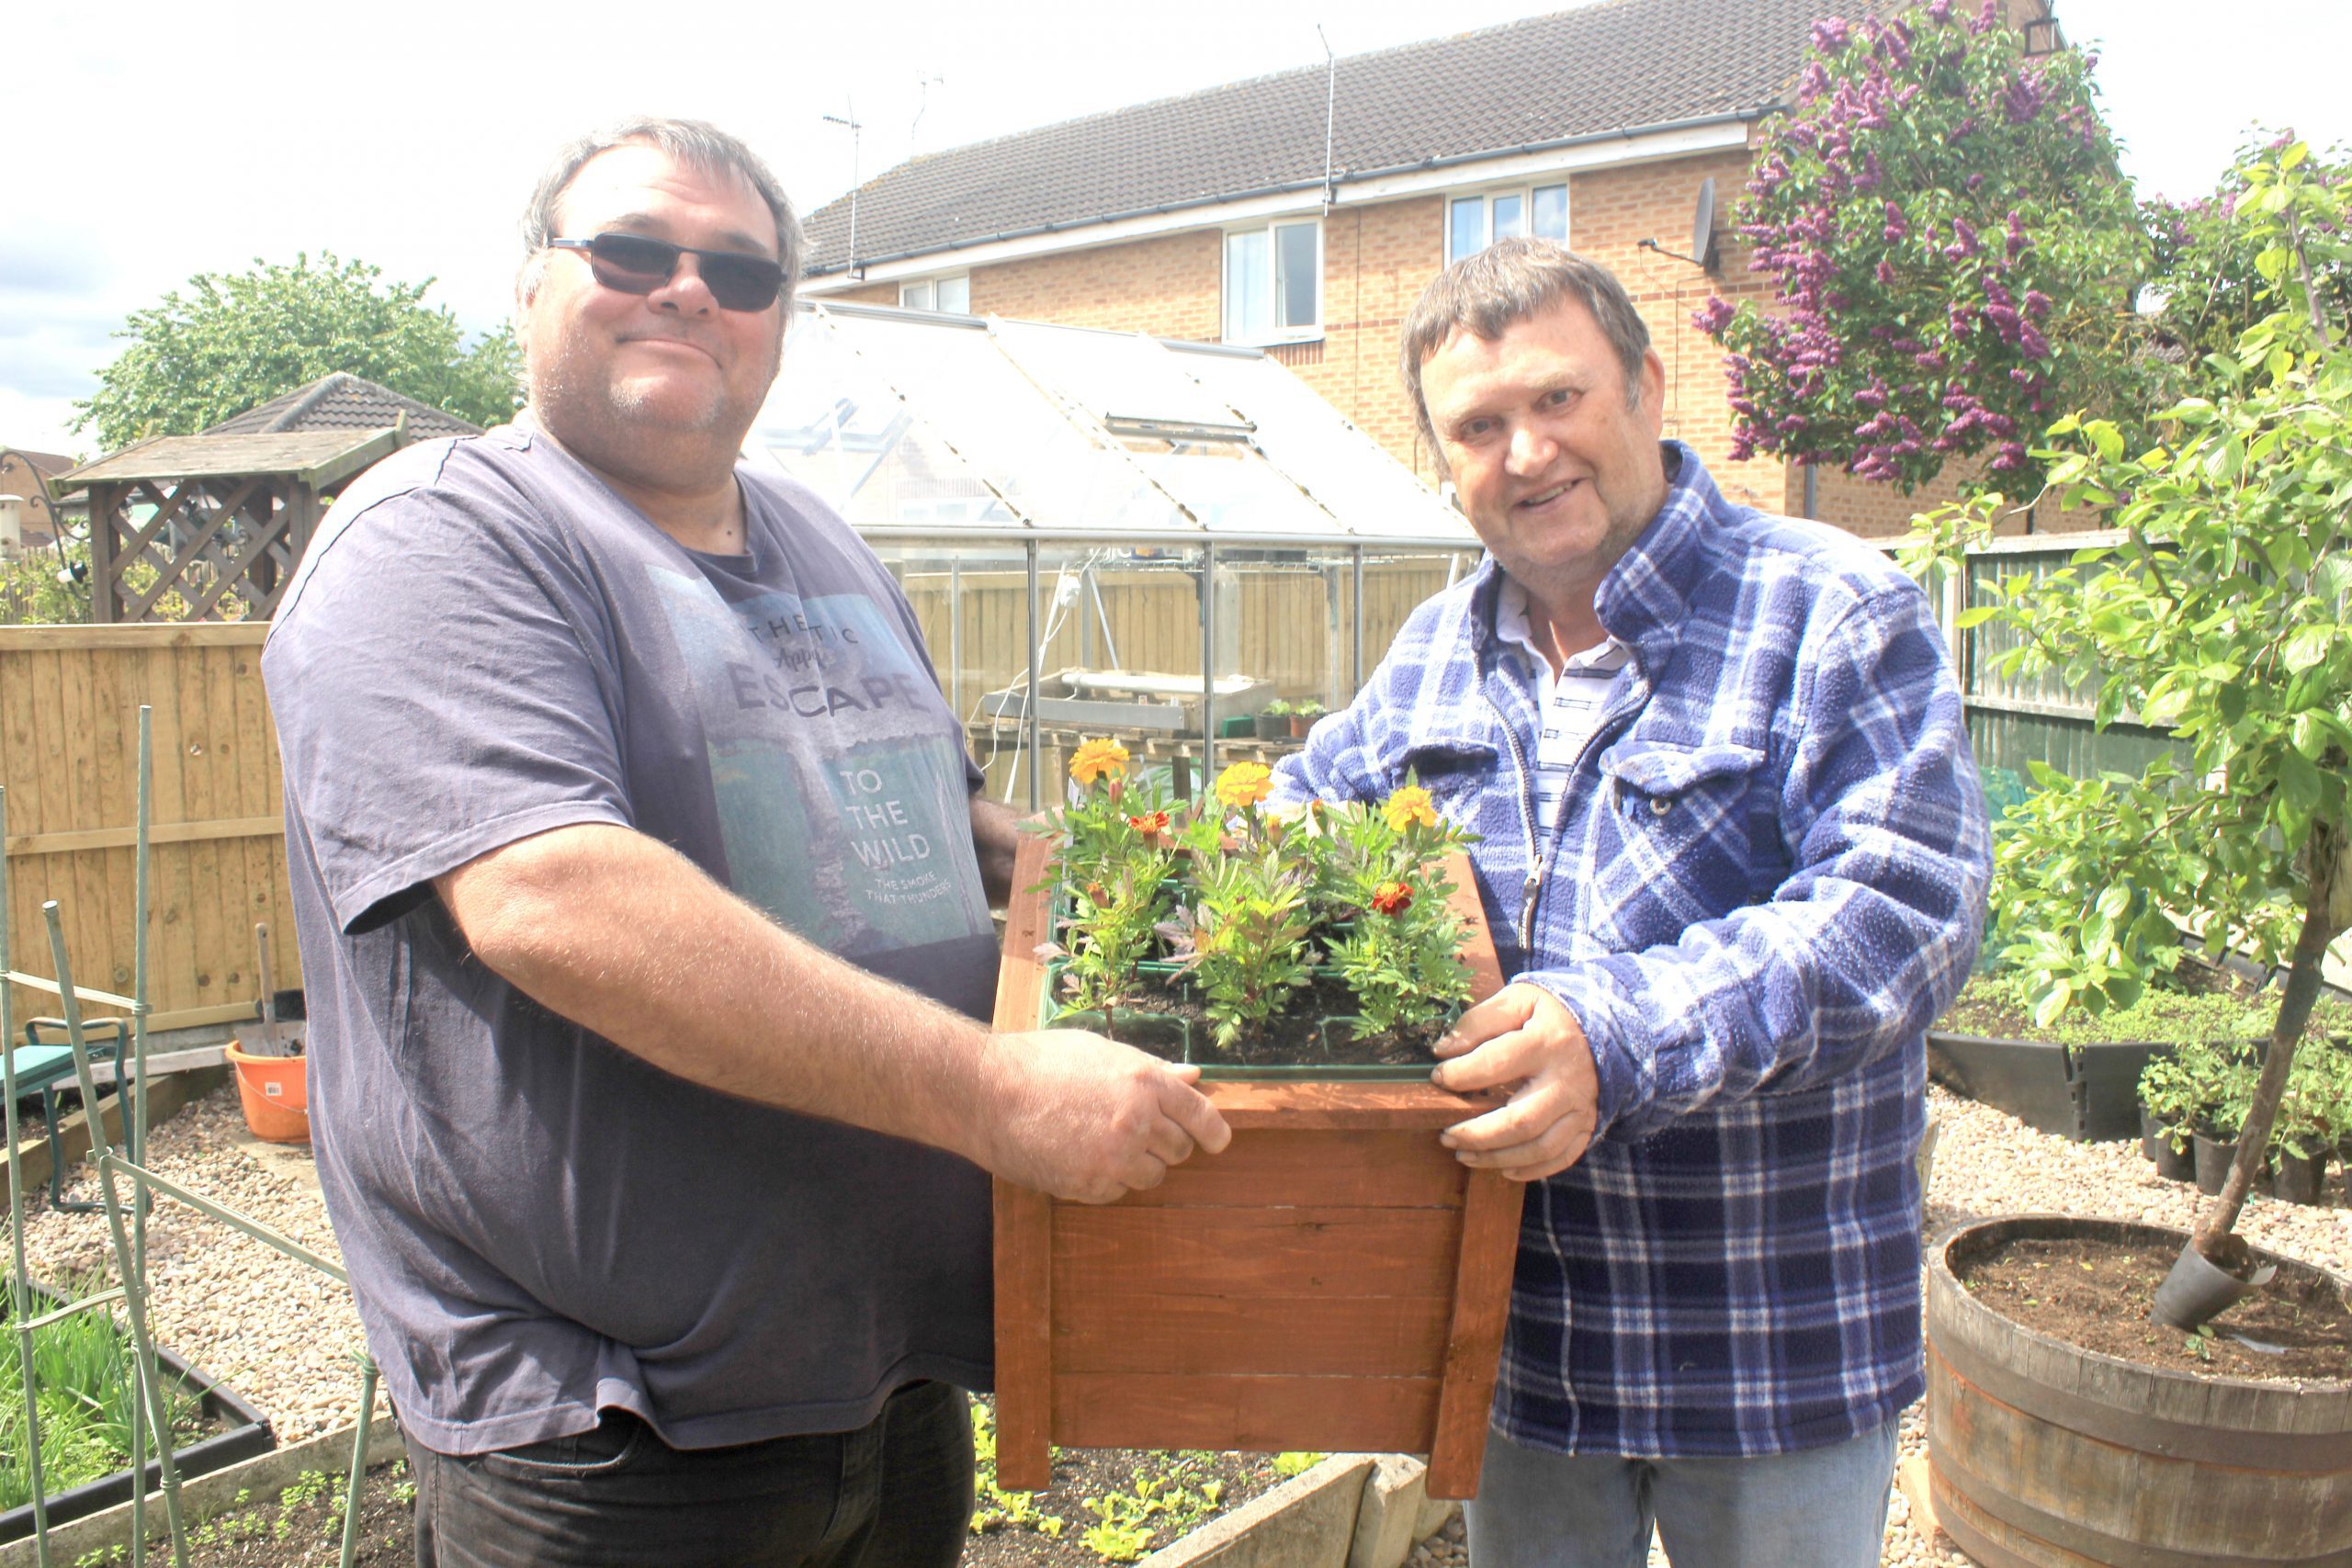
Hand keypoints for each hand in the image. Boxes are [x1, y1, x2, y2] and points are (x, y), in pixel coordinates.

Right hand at [978, 1030, 1232, 1203]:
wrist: (985, 1093)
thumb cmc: (1040, 1063)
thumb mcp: (1100, 1052)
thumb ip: (1151, 1069)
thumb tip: (1192, 1076)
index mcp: (1144, 1082)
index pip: (1200, 1115)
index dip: (1213, 1132)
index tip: (1217, 1141)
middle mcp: (1136, 1121)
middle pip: (1179, 1150)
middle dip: (1163, 1143)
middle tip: (1129, 1129)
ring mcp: (1113, 1158)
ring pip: (1151, 1176)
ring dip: (1135, 1164)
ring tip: (1096, 1140)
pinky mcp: (1089, 1186)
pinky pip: (1117, 1191)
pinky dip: (1105, 1179)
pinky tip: (1076, 1155)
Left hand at [1430, 982, 1599, 1181]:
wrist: (1605, 1028)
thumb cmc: (1550, 1015)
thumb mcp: (1518, 1000)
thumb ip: (1479, 1022)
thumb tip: (1443, 1050)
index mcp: (1546, 1042)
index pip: (1496, 1063)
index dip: (1461, 1074)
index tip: (1438, 1077)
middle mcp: (1566, 1080)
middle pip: (1519, 1121)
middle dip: (1476, 1134)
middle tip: (1446, 1136)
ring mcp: (1580, 1107)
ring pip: (1538, 1147)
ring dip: (1496, 1157)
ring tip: (1463, 1154)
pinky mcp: (1587, 1125)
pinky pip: (1561, 1158)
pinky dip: (1531, 1170)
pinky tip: (1502, 1168)